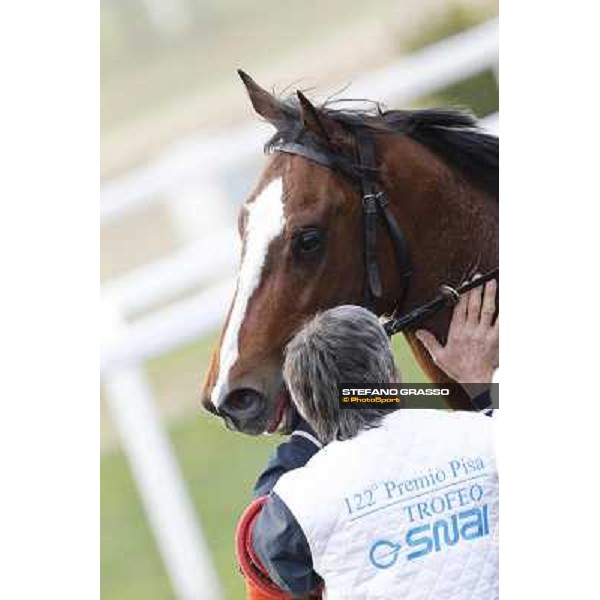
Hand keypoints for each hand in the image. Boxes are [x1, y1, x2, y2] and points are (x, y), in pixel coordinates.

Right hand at [415, 276, 497, 393]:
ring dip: (489, 295)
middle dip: (475, 289)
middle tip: (477, 278)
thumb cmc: (460, 370)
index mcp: (457, 332)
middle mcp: (471, 331)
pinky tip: (506, 302)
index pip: (460, 308)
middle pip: (474, 305)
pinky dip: (504, 312)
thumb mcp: (440, 357)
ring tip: (491, 282)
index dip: (462, 295)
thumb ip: (429, 342)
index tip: (465, 285)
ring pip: (488, 310)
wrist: (477, 381)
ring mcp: (485, 334)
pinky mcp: (497, 339)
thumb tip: (418, 332)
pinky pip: (502, 322)